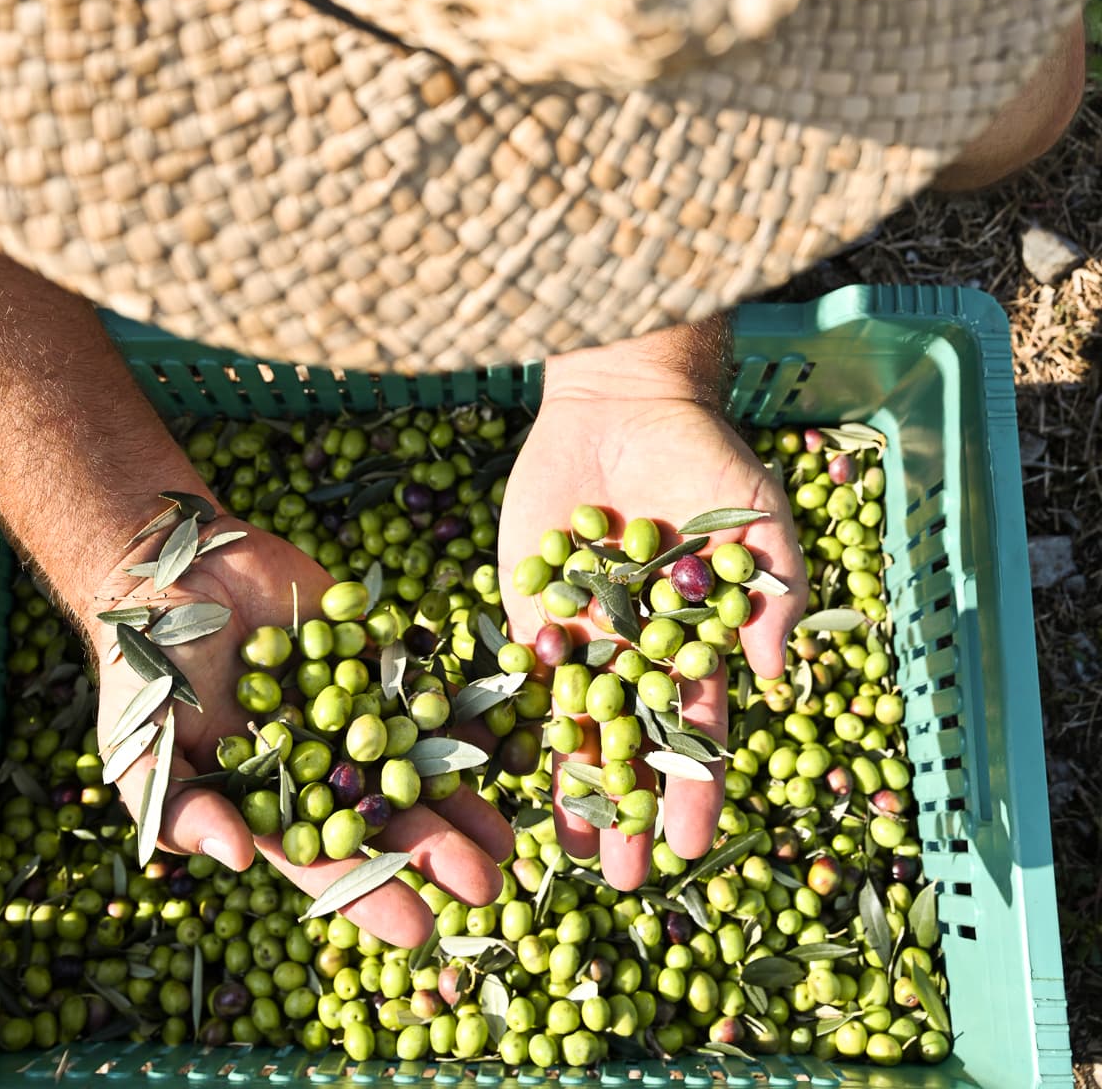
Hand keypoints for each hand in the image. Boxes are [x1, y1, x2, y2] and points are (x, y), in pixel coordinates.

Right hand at [88, 519, 511, 946]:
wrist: (171, 567)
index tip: (418, 927)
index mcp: (271, 802)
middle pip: (387, 818)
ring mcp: (352, 708)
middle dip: (436, 852)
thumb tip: (237, 860)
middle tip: (487, 882)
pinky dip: (459, 709)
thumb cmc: (145, 669)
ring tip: (507, 830)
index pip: (326, 863)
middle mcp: (321, 764)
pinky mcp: (372, 652)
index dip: (370, 895)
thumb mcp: (145, 745)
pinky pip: (421, 684)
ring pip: (418, 759)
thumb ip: (183, 807)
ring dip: (462, 795)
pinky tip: (500, 734)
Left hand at [498, 327, 805, 885]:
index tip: (692, 847)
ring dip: (568, 786)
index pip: (694, 732)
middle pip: (629, 744)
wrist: (626, 398)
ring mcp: (581, 627)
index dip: (694, 789)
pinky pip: (522, 665)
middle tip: (620, 879)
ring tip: (560, 850)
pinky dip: (517, 715)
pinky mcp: (530, 598)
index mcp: (691, 643)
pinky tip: (507, 768)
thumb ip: (767, 598)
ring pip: (572, 723)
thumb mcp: (757, 520)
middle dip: (626, 809)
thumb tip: (770, 681)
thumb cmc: (705, 457)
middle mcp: (635, 648)